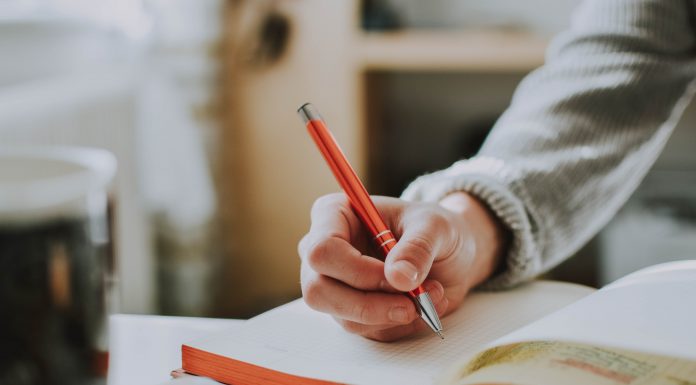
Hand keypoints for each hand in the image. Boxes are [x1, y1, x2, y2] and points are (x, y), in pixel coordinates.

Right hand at [298, 192, 507, 340]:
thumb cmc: (434, 228)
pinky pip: (366, 330)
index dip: (357, 270)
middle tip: (412, 303)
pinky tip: (422, 304)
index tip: (398, 277)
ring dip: (393, 314)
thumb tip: (399, 277)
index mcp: (334, 215)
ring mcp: (333, 284)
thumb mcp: (436, 226)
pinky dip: (399, 323)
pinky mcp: (350, 310)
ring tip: (430, 294)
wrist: (449, 252)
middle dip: (369, 304)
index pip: (322, 250)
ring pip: (344, 316)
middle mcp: (325, 251)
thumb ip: (418, 247)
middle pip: (318, 290)